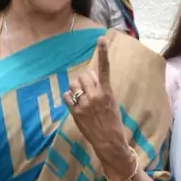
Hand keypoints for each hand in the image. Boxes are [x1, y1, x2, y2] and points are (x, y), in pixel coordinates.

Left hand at [63, 36, 126, 160]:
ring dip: (76, 88)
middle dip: (85, 80)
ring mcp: (84, 104)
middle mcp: (95, 96)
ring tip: (82, 97)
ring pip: (74, 85)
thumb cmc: (113, 122)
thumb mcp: (112, 103)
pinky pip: (67, 97)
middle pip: (84, 76)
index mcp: (107, 92)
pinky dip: (70, 98)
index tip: (101, 39)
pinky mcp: (76, 113)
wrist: (110, 142)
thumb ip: (102, 89)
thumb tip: (92, 78)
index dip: (102, 52)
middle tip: (89, 90)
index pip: (104, 69)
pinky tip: (75, 104)